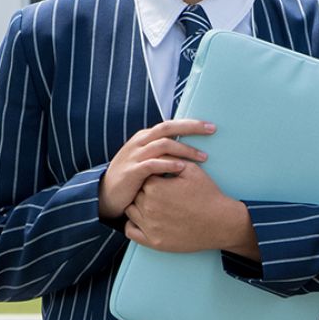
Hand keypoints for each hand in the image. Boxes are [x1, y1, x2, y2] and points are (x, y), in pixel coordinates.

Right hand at [98, 119, 214, 219]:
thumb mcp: (147, 160)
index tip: (211, 126)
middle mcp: (140, 142)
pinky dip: (168, 164)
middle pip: (168, 128)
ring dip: (185, 149)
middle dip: (191, 128)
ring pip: (163, 145)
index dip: (190, 124)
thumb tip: (188, 148)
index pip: (170, 124)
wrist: (106, 195)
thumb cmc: (133, 178)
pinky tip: (182, 168)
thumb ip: (163, 152)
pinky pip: (152, 164)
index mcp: (145, 137)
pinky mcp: (132, 171)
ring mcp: (135, 156)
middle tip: (212, 130)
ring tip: (203, 157)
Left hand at [124, 160, 260, 258]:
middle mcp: (148, 207)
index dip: (152, 177)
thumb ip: (172, 160)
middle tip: (161, 194)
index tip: (162, 180)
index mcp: (155, 188)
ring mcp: (149, 226)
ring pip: (131, 211)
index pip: (142, 177)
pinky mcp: (153, 242)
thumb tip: (159, 152)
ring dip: (138, 207)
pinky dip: (133, 225)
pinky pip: (130, 231)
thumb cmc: (208, 195)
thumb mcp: (193, 171)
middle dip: (145, 192)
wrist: (221, 223)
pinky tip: (144, 220)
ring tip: (154, 206)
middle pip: (135, 194)